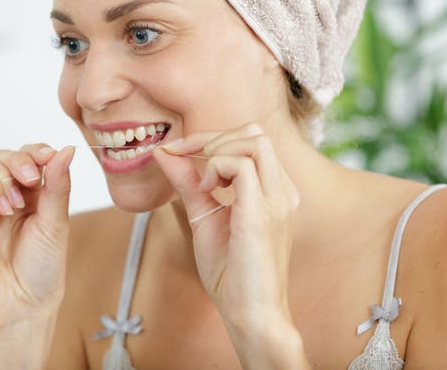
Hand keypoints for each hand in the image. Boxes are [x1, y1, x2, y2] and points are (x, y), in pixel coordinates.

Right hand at [0, 144, 74, 336]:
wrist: (21, 307)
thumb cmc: (41, 273)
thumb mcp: (57, 223)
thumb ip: (58, 185)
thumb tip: (66, 151)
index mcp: (33, 196)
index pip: (28, 156)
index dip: (36, 150)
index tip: (49, 156)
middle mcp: (7, 197)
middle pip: (3, 155)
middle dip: (20, 160)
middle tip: (32, 179)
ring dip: (1, 173)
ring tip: (17, 202)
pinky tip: (4, 208)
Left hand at [152, 123, 299, 332]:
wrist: (250, 314)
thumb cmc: (231, 273)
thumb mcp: (204, 216)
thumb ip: (188, 182)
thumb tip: (164, 151)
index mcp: (273, 191)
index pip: (250, 140)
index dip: (210, 138)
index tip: (177, 152)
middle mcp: (281, 191)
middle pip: (255, 132)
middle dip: (213, 137)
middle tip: (186, 159)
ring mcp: (277, 201)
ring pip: (254, 140)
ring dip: (216, 149)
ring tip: (202, 181)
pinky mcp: (263, 214)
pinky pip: (242, 166)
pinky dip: (216, 168)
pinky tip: (207, 190)